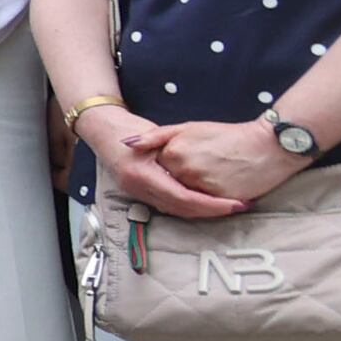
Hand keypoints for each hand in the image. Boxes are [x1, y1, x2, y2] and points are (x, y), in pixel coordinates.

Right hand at [85, 106, 246, 219]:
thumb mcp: (154, 133)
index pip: (184, 198)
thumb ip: (174, 150)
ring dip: (202, 211)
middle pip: (182, 210)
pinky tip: (205, 203)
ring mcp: (136, 194)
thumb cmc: (127, 128)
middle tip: (239, 206)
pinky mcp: (139, 194)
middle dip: (211, 211)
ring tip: (228, 206)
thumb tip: (200, 166)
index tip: (234, 203)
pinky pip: (168, 206)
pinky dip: (189, 207)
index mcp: (142, 175)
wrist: (102, 131)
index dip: (211, 204)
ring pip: (176, 211)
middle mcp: (138, 189)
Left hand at [139, 113, 297, 209]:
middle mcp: (184, 172)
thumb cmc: (229, 135)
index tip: (165, 171)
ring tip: (195, 195)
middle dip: (170, 191)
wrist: (267, 145)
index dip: (159, 173)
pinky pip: (201, 210)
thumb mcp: (190, 127)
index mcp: (174, 154)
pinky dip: (200, 209)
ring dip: (184, 203)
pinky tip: (205, 203)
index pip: (155, 171)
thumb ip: (157, 136)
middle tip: (182, 188)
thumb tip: (127, 144)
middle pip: (167, 189)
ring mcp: (201, 187)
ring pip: (182, 202)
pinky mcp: (219, 200)